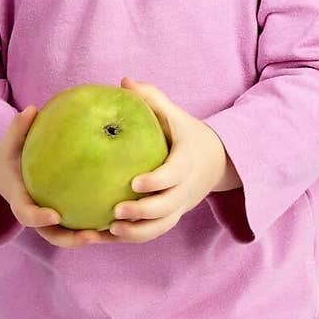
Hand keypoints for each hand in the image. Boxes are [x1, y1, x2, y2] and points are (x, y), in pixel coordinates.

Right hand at [0, 106, 116, 247]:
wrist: (6, 173)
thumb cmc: (10, 155)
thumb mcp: (10, 142)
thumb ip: (18, 128)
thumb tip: (31, 109)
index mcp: (20, 199)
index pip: (26, 214)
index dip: (39, 218)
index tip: (55, 215)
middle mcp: (35, 214)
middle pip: (52, 235)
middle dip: (71, 239)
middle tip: (91, 236)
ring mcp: (48, 218)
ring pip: (67, 235)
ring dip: (87, 237)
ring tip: (111, 231)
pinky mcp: (62, 215)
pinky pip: (77, 222)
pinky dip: (93, 224)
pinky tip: (117, 216)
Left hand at [107, 76, 230, 243]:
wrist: (214, 161)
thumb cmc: (185, 134)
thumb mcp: (174, 115)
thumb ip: (152, 99)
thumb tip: (124, 82)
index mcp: (186, 162)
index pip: (174, 175)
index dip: (157, 181)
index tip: (134, 183)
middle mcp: (184, 189)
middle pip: (166, 208)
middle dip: (143, 213)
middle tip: (116, 211)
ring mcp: (178, 207)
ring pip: (159, 227)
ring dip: (136, 233)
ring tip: (110, 230)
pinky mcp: (170, 217)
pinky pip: (152, 232)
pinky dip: (131, 236)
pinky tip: (105, 235)